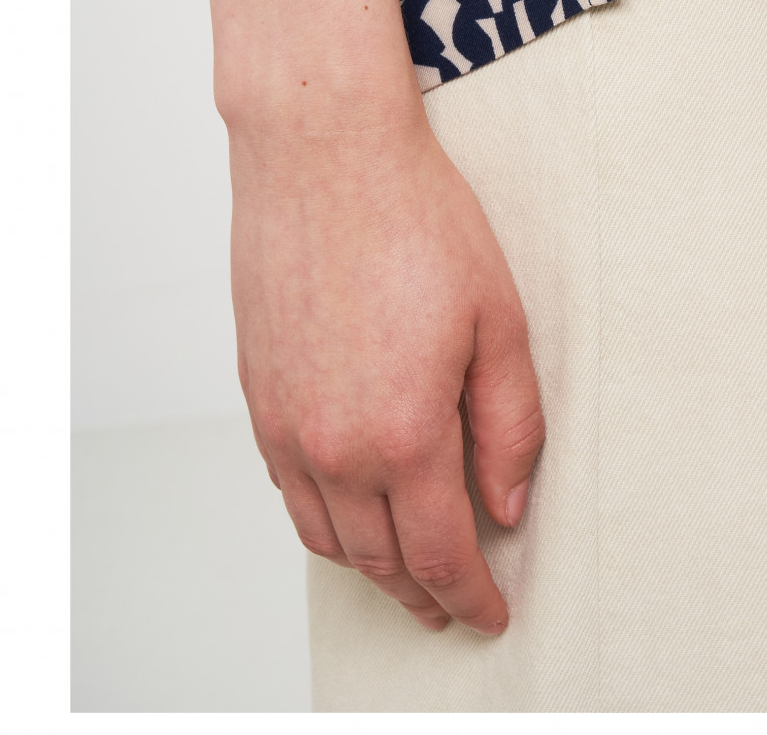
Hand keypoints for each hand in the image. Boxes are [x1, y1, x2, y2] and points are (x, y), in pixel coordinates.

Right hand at [229, 106, 544, 633]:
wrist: (324, 153)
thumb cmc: (414, 219)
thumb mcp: (497, 320)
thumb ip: (509, 425)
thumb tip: (507, 504)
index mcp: (403, 432)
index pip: (441, 553)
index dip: (471, 596)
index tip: (490, 614)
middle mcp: (332, 444)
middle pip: (380, 558)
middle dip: (422, 594)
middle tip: (453, 605)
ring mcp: (284, 422)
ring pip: (324, 534)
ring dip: (369, 565)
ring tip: (404, 572)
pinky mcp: (257, 393)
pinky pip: (285, 488)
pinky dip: (320, 518)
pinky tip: (345, 508)